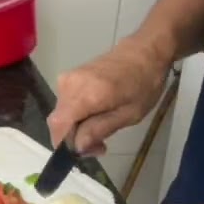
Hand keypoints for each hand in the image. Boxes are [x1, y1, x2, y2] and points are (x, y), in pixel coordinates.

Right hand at [46, 38, 168, 153]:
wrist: (145, 51)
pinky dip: (78, 114)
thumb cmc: (144, 83)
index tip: (85, 153)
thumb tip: (77, 147)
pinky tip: (97, 116)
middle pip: (59, 121)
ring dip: (78, 127)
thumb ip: (99, 130)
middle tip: (100, 146)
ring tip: (103, 130)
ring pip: (63, 114)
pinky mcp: (69, 77)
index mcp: (85, 94)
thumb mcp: (129, 114)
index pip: (58, 125)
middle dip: (75, 138)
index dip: (65, 145)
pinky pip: (67, 103)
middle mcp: (69, 85)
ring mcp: (67, 78)